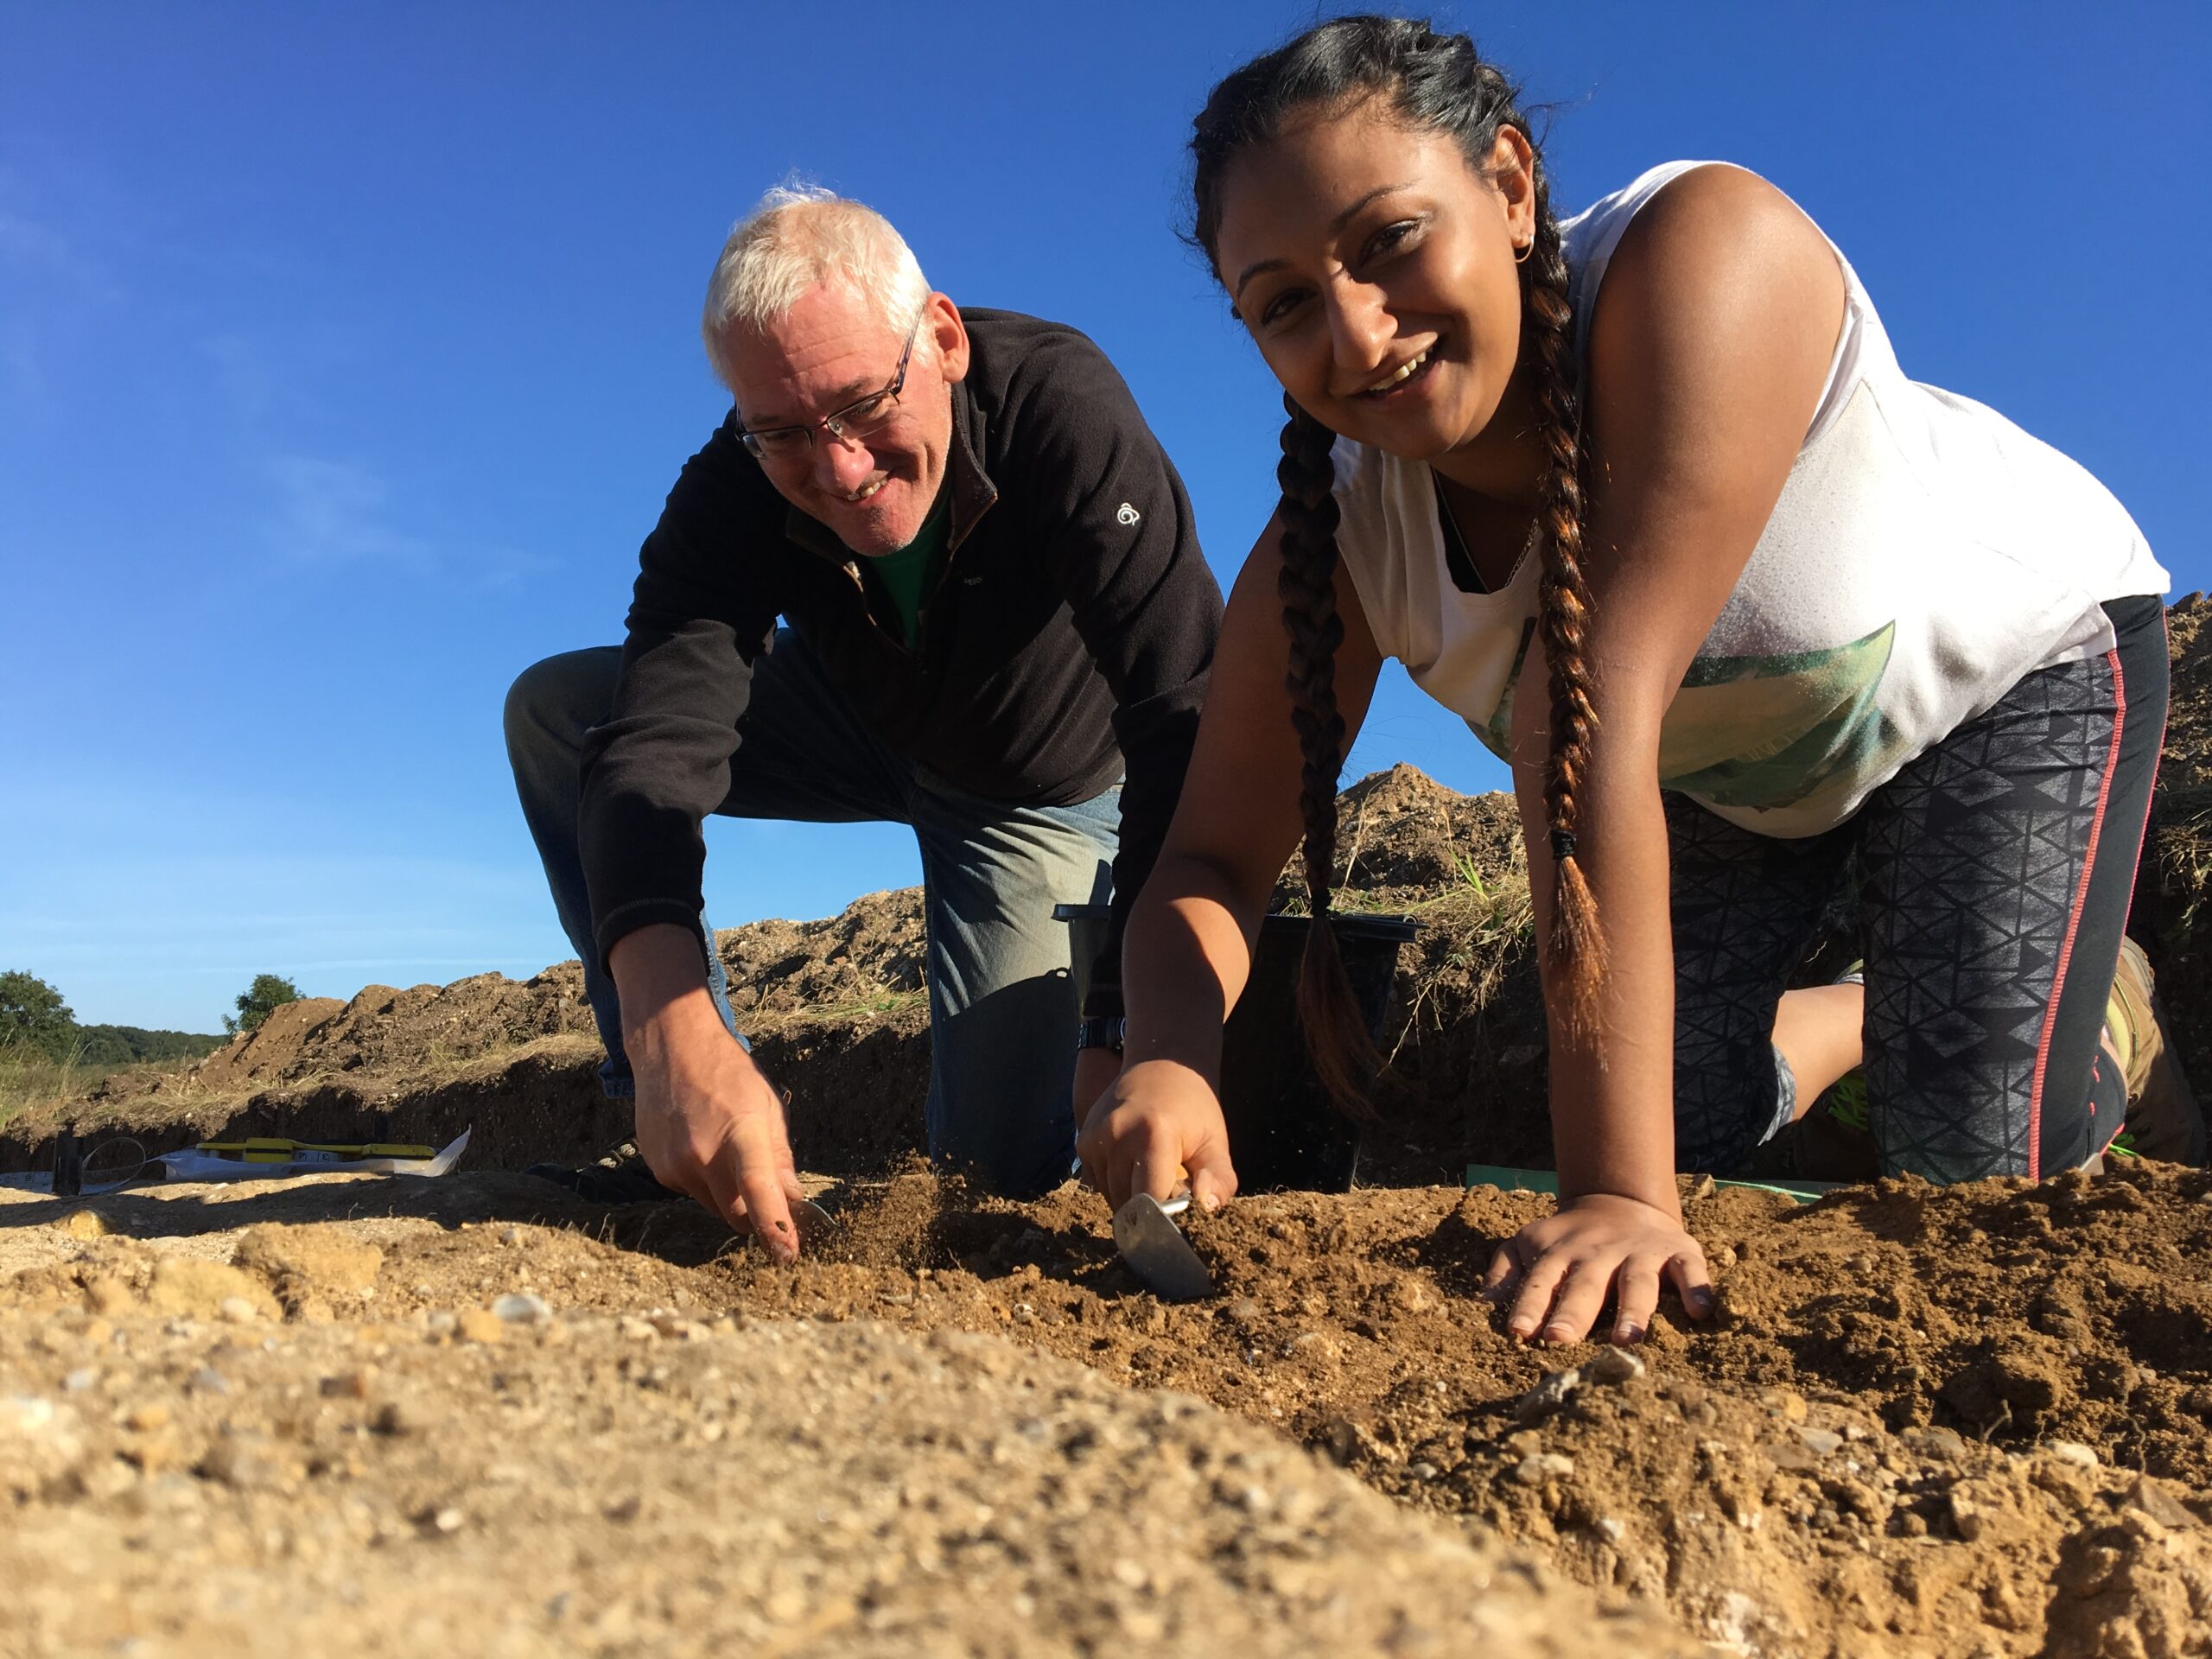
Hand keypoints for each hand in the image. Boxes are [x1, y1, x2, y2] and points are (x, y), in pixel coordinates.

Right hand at [628, 1002, 805, 1261]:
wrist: (672, 1049)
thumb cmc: (729, 1075)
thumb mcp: (767, 1107)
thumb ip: (780, 1159)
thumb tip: (793, 1201)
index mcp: (740, 1134)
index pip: (759, 1190)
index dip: (774, 1227)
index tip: (787, 1254)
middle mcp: (703, 1155)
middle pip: (737, 1213)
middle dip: (756, 1212)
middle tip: (766, 1188)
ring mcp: (676, 1165)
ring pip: (714, 1205)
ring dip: (728, 1193)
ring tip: (725, 1147)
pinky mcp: (658, 1170)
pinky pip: (692, 1192)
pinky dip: (703, 1181)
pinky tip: (700, 1144)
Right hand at [1075, 1057, 1237, 1210]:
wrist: (1160, 1067)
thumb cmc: (1193, 1109)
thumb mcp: (1215, 1142)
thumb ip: (1219, 1179)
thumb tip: (1206, 1206)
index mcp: (1152, 1134)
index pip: (1152, 1200)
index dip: (1167, 1214)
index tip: (1179, 1209)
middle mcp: (1117, 1134)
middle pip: (1129, 1202)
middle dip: (1150, 1207)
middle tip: (1169, 1184)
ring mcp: (1095, 1137)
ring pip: (1111, 1196)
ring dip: (1131, 1196)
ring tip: (1151, 1170)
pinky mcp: (1083, 1141)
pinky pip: (1098, 1183)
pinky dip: (1116, 1184)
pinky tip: (1133, 1163)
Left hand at [1484, 1192, 1712, 1345]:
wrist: (1622, 1203)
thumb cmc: (1568, 1241)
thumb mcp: (1530, 1245)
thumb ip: (1506, 1272)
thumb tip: (1479, 1306)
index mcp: (1559, 1256)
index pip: (1540, 1282)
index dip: (1528, 1306)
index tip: (1517, 1332)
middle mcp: (1598, 1255)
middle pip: (1585, 1285)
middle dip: (1572, 1312)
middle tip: (1559, 1340)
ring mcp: (1640, 1254)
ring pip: (1637, 1283)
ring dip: (1633, 1310)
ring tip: (1628, 1339)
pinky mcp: (1679, 1253)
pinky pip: (1690, 1271)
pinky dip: (1697, 1288)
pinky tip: (1701, 1311)